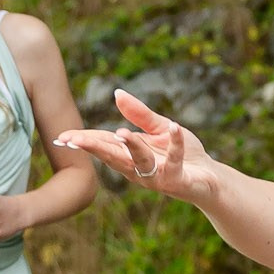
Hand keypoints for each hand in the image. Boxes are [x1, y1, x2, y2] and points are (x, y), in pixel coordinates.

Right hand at [52, 91, 214, 201]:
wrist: (211, 178)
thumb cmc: (183, 154)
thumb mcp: (159, 129)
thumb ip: (139, 114)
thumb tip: (117, 93)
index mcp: (131, 154)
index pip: (103, 144)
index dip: (84, 141)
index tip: (63, 136)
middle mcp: (139, 168)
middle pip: (113, 156)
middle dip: (95, 148)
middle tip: (74, 141)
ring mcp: (157, 176)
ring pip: (140, 162)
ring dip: (131, 148)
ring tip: (121, 133)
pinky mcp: (178, 179)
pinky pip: (176, 160)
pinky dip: (176, 143)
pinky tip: (175, 127)